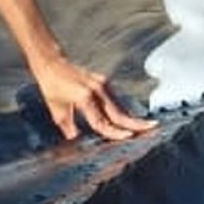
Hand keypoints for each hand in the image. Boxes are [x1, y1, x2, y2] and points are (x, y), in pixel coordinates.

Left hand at [34, 57, 156, 141]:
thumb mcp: (57, 110)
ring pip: (118, 106)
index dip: (114, 132)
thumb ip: (68, 126)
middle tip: (151, 128)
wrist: (52, 64)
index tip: (128, 137)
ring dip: (131, 117)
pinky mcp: (103, 82)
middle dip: (134, 122)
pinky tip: (130, 118)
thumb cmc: (52, 87)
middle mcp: (96, 90)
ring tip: (146, 125)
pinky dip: (122, 110)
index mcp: (84, 97)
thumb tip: (76, 140)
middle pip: (117, 112)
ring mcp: (101, 84)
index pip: (101, 121)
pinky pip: (115, 99)